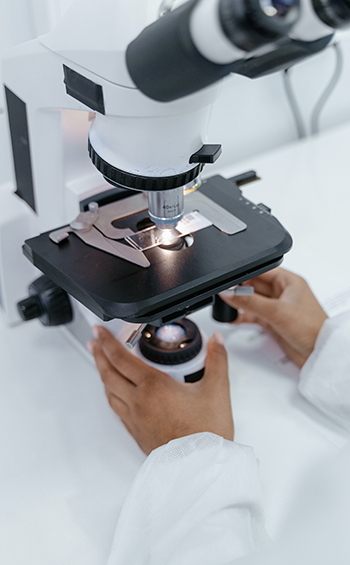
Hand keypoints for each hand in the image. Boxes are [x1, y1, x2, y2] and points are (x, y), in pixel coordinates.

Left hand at [88, 327, 233, 454]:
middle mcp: (139, 402)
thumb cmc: (206, 433)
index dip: (107, 341)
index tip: (100, 331)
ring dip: (103, 374)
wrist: (202, 467)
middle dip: (99, 354)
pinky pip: (117, 409)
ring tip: (102, 364)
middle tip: (95, 341)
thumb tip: (217, 341)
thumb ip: (217, 360)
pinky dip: (112, 395)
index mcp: (153, 387)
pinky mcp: (137, 433)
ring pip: (109, 392)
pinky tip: (117, 395)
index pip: (121, 358)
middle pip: (108, 373)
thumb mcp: (217, 390)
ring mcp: (135, 419)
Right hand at [220, 268, 327, 366]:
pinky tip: (234, 318)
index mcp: (289, 281)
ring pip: (253, 301)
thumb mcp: (276, 311)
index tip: (228, 281)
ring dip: (241, 305)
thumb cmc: (312, 328)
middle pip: (255, 286)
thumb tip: (229, 292)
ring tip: (227, 307)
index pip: (261, 270)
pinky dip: (244, 317)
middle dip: (240, 290)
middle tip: (226, 295)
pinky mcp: (274, 322)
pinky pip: (254, 315)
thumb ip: (249, 301)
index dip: (245, 274)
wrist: (319, 354)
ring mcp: (278, 308)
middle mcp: (284, 292)